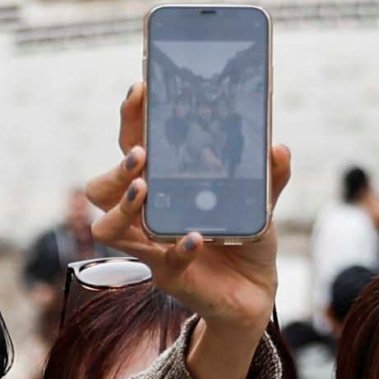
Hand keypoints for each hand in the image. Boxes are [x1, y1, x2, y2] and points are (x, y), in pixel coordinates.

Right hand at [81, 85, 289, 342]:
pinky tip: (196, 237)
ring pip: (107, 227)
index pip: (130, 144)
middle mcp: (146, 213)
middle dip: (116, 169)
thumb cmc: (244, 236)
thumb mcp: (261, 201)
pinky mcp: (168, 275)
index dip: (130, 117)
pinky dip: (178, 248)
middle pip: (100, 188)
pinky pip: (162, 263)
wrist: (255, 289)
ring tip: (144, 190)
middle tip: (141, 156)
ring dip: (122, 206)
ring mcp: (151, 246)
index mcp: (162, 184)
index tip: (141, 89)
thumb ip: (268, 176)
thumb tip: (278, 148)